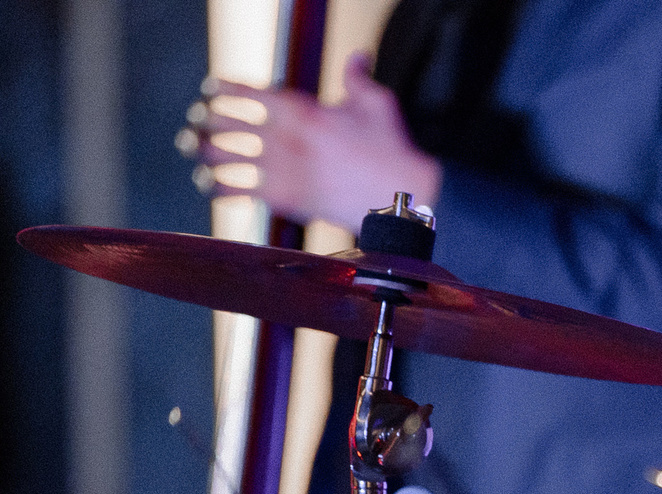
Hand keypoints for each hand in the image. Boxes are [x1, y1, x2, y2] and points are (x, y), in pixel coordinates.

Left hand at [178, 52, 440, 231]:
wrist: (400, 197)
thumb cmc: (392, 148)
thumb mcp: (377, 102)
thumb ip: (357, 77)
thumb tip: (357, 57)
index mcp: (298, 108)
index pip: (244, 92)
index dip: (221, 88)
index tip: (210, 89)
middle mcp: (281, 136)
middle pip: (223, 123)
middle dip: (202, 120)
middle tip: (194, 120)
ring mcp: (280, 169)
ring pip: (222, 158)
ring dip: (202, 153)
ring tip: (192, 150)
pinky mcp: (285, 199)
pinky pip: (238, 191)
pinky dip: (219, 188)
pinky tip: (209, 185)